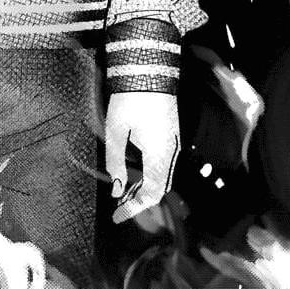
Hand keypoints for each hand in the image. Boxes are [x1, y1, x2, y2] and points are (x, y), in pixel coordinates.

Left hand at [105, 91, 180, 224]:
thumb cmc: (129, 102)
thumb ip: (116, 163)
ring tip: (122, 195)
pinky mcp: (171, 137)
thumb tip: (117, 189)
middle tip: (118, 208)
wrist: (149, 72)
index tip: (117, 216)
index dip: (134, 208)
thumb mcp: (116, 134)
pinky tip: (134, 176)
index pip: (151, 193)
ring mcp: (174, 145)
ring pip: (162, 178)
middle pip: (159, 188)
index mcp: (159, 155)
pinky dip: (150, 176)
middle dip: (139, 201)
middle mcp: (171, 153)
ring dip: (144, 189)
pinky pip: (163, 166)